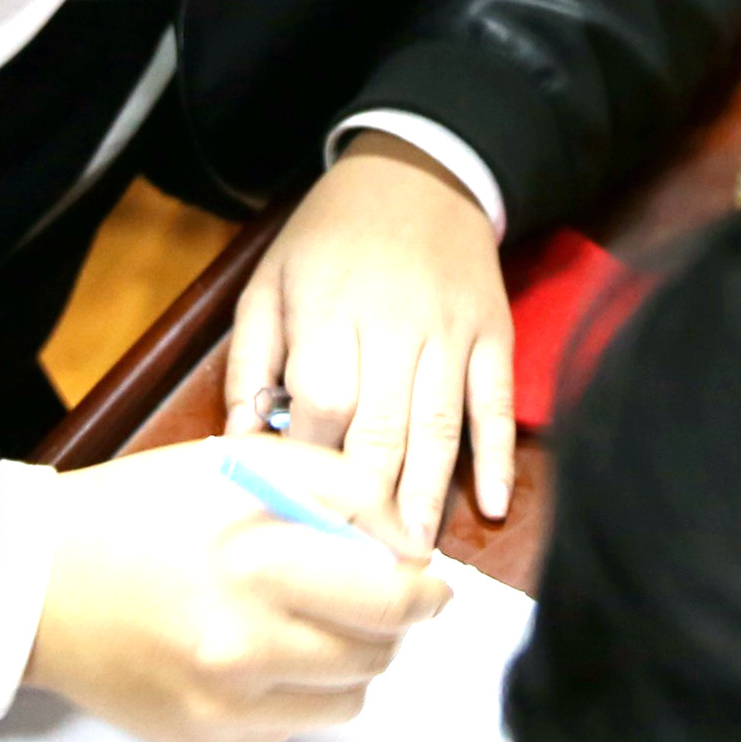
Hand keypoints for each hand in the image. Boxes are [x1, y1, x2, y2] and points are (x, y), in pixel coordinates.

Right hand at [28, 438, 450, 741]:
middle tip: (368, 599)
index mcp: (258, 558)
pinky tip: (260, 656)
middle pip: (377, 651)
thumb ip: (343, 488)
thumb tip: (411, 545)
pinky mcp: (208, 738)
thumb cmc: (142, 510)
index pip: (391, 595)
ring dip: (348, 663)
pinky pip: (297, 727)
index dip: (425, 589)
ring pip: (349, 698)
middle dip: (388, 624)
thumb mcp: (243, 462)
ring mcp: (226, 700)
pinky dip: (298, 694)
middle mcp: (246, 640)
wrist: (35, 582)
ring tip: (310, 626)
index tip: (426, 580)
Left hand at [224, 137, 512, 532]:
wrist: (421, 170)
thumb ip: (251, 364)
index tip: (304, 518)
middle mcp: (393, 323)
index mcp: (329, 309)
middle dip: (372, 505)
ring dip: (429, 496)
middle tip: (363, 571)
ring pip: (440, 426)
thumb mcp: (270, 283)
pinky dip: (496, 455)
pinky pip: (495, 402)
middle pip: (383, 428)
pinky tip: (492, 504)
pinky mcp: (494, 332)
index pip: (323, 404)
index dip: (313, 466)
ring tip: (416, 560)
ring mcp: (450, 330)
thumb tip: (244, 448)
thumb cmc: (331, 237)